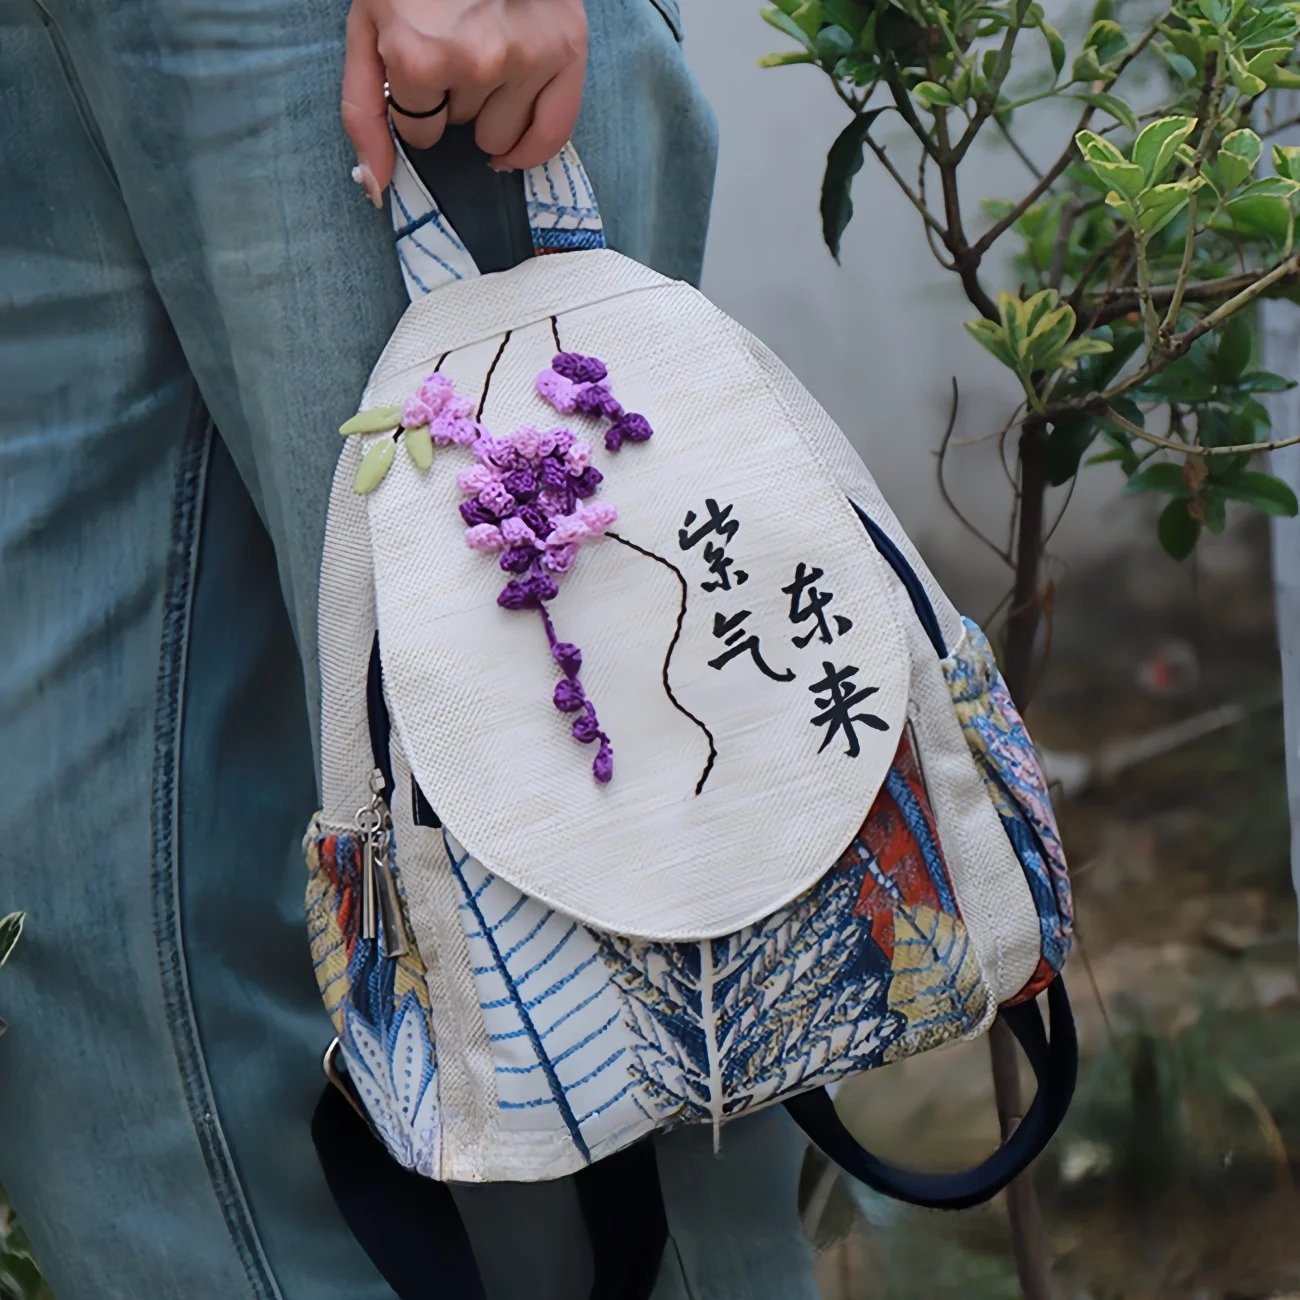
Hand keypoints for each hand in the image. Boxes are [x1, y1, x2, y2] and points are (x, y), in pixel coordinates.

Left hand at [342, 0, 587, 205]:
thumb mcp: (366, 30)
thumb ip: (363, 111)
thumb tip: (375, 188)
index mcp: (418, 55)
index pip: (418, 131)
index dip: (416, 101)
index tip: (418, 63)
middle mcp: (476, 61)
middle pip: (461, 130)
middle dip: (454, 100)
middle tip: (454, 46)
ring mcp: (526, 56)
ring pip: (501, 135)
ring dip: (491, 110)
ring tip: (486, 57)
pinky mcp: (566, 48)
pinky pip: (553, 134)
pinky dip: (532, 147)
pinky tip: (514, 142)